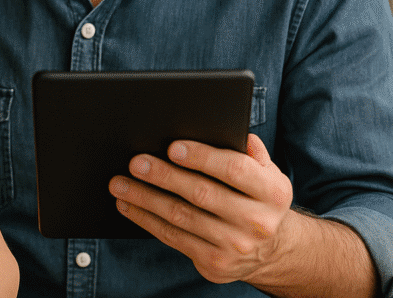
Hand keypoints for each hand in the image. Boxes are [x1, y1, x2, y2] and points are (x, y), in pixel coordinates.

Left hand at [108, 134, 295, 284]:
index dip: (202, 157)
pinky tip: (129, 205)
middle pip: (201, 193)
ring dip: (145, 198)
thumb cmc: (258, 198)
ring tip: (120, 183)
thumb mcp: (267, 173)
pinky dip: (146, 219)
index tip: (172, 147)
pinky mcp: (215, 264)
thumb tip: (226, 128)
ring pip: (181, 217)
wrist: (272, 250)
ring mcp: (236, 246)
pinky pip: (173, 238)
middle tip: (135, 163)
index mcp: (272, 192)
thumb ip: (250, 151)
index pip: (234, 169)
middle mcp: (257, 222)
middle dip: (163, 176)